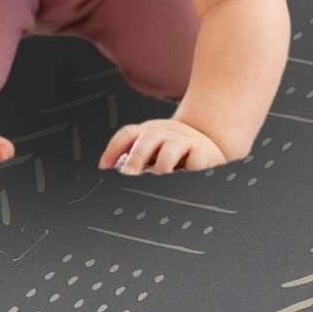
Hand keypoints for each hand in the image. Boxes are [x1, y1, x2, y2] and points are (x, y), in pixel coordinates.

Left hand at [99, 117, 227, 174]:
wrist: (208, 137)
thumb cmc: (174, 149)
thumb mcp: (154, 148)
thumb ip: (138, 159)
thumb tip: (116, 174)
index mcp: (148, 131)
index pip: (127, 134)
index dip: (113, 148)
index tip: (104, 167)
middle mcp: (164, 133)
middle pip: (146, 140)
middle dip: (136, 157)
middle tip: (128, 174)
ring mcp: (184, 141)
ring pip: (169, 151)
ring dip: (162, 166)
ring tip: (158, 178)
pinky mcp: (204, 152)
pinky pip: (195, 162)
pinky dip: (189, 172)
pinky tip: (185, 180)